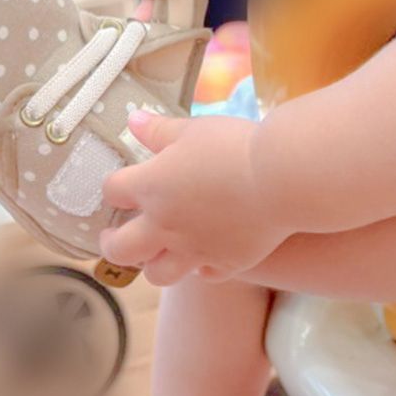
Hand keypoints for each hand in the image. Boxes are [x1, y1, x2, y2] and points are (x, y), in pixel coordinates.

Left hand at [99, 112, 289, 285]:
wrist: (284, 176)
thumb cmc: (235, 146)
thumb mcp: (192, 129)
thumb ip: (158, 130)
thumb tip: (132, 120)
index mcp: (150, 188)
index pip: (112, 192)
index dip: (113, 189)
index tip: (120, 188)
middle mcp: (164, 225)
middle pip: (120, 249)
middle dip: (112, 244)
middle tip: (114, 237)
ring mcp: (194, 249)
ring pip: (158, 274)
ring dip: (152, 264)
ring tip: (156, 253)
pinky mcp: (226, 262)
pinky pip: (204, 275)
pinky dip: (201, 268)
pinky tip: (205, 257)